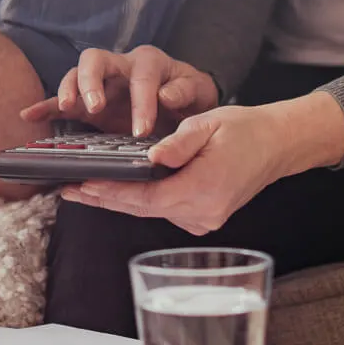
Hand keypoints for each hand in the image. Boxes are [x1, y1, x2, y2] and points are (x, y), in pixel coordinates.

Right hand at [18, 46, 218, 137]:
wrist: (182, 104)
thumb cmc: (189, 96)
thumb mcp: (198, 92)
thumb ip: (186, 91)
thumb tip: (166, 95)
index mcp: (148, 62)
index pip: (141, 76)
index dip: (141, 102)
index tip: (142, 131)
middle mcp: (119, 67)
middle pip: (95, 60)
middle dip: (91, 81)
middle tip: (95, 108)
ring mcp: (100, 84)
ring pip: (75, 75)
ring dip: (69, 90)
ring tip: (66, 108)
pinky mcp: (87, 102)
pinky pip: (61, 100)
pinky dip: (45, 106)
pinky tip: (28, 115)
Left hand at [59, 94, 343, 234]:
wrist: (277, 145)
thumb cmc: (244, 130)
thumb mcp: (209, 125)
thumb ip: (178, 142)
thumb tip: (151, 157)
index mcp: (203, 191)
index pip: (144, 197)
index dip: (110, 191)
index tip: (80, 184)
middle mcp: (202, 214)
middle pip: (142, 209)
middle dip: (103, 198)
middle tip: (66, 190)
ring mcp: (203, 220)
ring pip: (149, 210)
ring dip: (117, 200)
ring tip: (81, 189)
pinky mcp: (202, 217)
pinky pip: (162, 208)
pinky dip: (138, 199)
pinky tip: (115, 189)